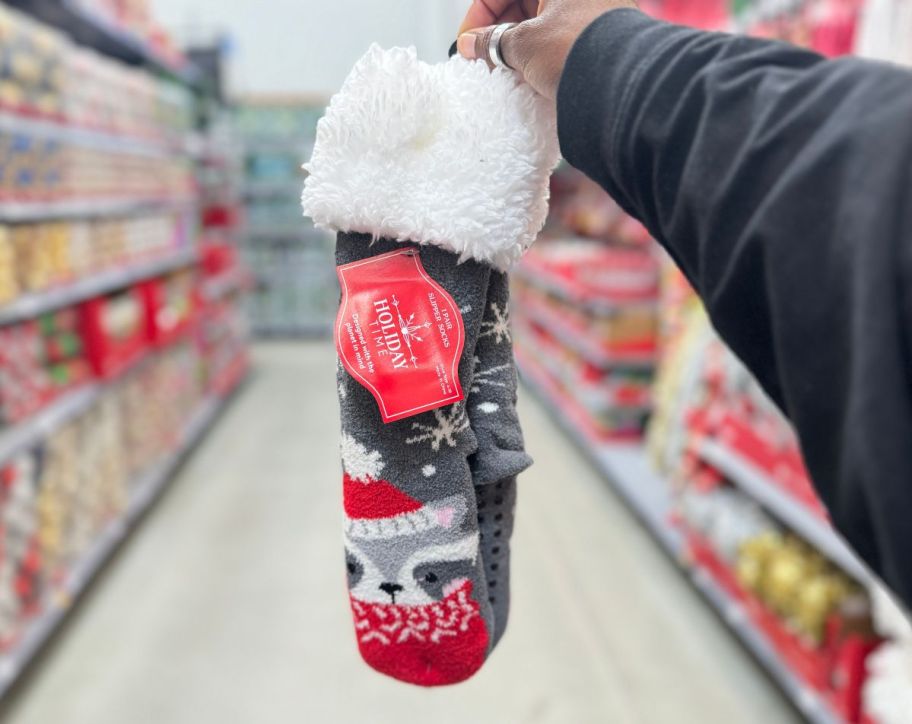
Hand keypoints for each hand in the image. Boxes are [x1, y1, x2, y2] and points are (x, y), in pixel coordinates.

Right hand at [457, 0, 637, 99]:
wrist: (624, 85)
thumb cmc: (578, 50)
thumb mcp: (524, 44)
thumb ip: (492, 41)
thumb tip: (470, 44)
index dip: (480, 14)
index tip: (468, 42)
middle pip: (525, 2)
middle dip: (501, 30)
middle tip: (486, 59)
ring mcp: (594, 9)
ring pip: (545, 18)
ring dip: (521, 42)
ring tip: (509, 70)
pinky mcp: (603, 34)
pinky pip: (563, 34)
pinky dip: (543, 50)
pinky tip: (532, 72)